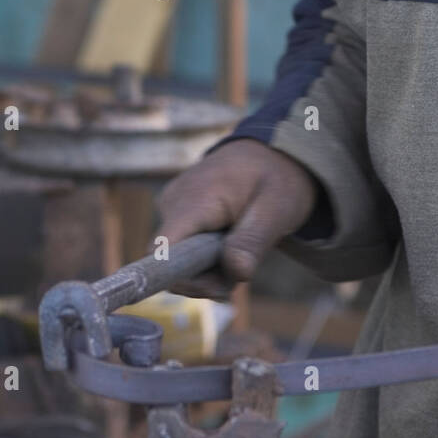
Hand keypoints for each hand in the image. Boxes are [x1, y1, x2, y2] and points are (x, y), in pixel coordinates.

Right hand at [155, 139, 318, 298]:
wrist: (271, 150)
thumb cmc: (276, 177)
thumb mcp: (277, 209)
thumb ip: (253, 240)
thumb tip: (236, 272)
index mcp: (192, 200)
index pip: (159, 252)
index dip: (181, 279)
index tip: (219, 287)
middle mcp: (172, 203)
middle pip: (171, 263)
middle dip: (207, 278)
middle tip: (244, 267)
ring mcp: (172, 206)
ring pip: (178, 259)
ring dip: (210, 269)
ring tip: (243, 250)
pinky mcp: (178, 213)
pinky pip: (183, 248)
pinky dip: (207, 257)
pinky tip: (231, 244)